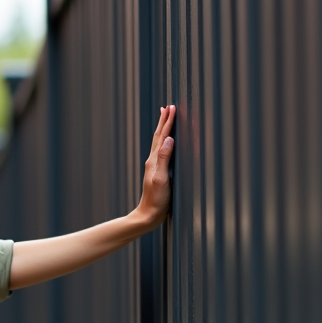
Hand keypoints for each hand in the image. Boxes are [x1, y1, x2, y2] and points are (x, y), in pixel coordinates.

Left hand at [134, 104, 175, 229]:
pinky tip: (167, 142)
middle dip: (164, 121)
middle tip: (168, 107)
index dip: (167, 122)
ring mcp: (155, 167)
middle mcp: (153, 161)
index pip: (162, 136)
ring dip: (163, 129)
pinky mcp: (159, 173)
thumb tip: (169, 139)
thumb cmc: (156, 199)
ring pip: (159, 142)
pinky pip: (162, 151)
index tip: (172, 107)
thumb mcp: (161, 178)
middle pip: (159, 136)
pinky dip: (165, 142)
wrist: (149, 215)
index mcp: (154, 160)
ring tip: (165, 119)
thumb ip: (164, 158)